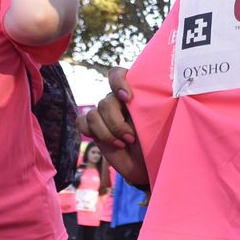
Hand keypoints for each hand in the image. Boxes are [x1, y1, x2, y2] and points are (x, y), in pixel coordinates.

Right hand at [81, 66, 146, 184]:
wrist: (147, 165)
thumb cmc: (157, 143)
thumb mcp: (157, 124)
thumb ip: (147, 108)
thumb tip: (135, 101)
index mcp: (134, 92)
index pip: (117, 74)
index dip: (118, 82)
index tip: (128, 98)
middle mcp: (117, 100)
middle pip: (106, 103)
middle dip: (116, 124)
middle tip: (130, 137)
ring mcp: (104, 114)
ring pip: (93, 115)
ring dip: (107, 133)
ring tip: (123, 143)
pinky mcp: (94, 128)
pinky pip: (82, 121)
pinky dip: (92, 133)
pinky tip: (110, 143)